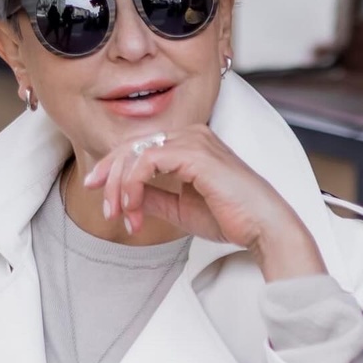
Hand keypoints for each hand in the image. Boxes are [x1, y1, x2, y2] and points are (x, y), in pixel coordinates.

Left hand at [84, 125, 326, 279]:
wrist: (262, 227)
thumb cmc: (231, 218)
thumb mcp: (179, 208)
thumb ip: (152, 197)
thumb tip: (125, 194)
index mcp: (190, 144)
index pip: (140, 147)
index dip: (113, 168)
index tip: (100, 193)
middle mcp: (191, 135)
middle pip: (132, 146)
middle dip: (110, 177)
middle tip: (105, 207)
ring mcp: (194, 140)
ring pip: (135, 152)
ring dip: (120, 186)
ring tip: (121, 214)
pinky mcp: (194, 154)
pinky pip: (146, 161)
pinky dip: (132, 185)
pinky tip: (133, 208)